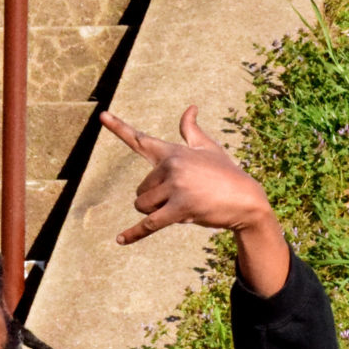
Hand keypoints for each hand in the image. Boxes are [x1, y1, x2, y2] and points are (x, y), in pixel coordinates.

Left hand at [99, 106, 288, 296]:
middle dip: (154, 199)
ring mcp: (176, 186)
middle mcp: (172, 165)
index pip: (141, 140)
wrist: (246, 198)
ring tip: (182, 207)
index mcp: (174, 152)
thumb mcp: (208, 149)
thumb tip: (190, 108)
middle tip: (181, 197)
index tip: (102, 116)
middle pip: (140, 190)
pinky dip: (134, 234)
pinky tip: (120, 240)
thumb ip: (192, 131)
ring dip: (156, 213)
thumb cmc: (225, 173)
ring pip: (143, 206)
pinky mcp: (181, 207)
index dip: (118, 127)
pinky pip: (150, 224)